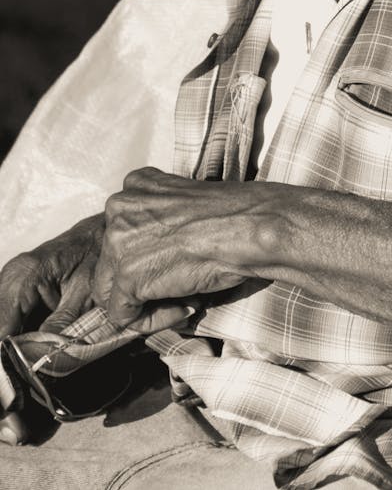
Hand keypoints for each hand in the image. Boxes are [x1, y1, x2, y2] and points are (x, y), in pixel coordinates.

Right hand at [0, 214, 103, 444]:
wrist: (110, 231)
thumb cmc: (102, 253)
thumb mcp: (88, 291)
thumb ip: (62, 326)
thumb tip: (40, 365)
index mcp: (21, 279)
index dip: (2, 374)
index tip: (11, 405)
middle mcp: (7, 288)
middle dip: (1, 391)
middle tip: (14, 431)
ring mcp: (9, 300)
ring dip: (4, 389)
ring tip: (15, 430)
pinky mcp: (17, 311)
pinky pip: (7, 343)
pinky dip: (10, 376)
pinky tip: (16, 407)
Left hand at [93, 167, 271, 327]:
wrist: (249, 227)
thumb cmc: (234, 216)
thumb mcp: (185, 203)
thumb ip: (160, 220)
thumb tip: (155, 255)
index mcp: (135, 184)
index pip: (122, 233)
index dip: (148, 255)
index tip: (178, 262)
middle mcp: (118, 207)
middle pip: (112, 262)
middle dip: (144, 280)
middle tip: (184, 284)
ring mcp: (119, 241)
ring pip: (112, 291)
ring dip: (147, 302)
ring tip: (186, 297)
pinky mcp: (127, 275)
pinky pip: (122, 315)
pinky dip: (151, 321)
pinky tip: (185, 307)